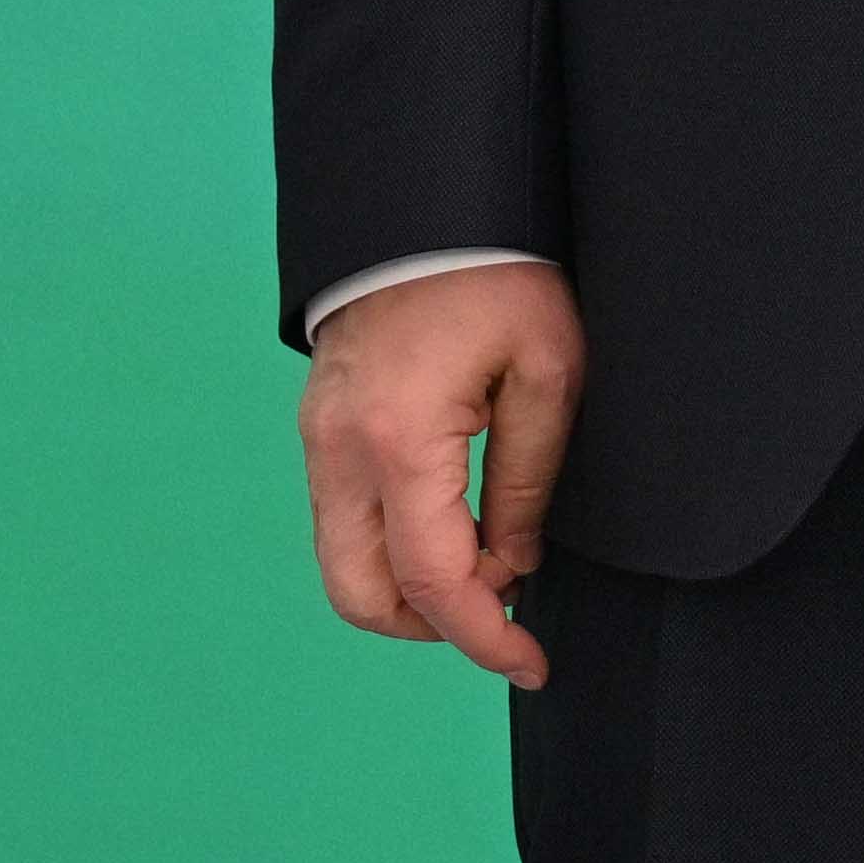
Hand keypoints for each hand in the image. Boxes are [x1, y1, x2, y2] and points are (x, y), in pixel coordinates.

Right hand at [299, 261, 584, 690]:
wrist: (424, 198)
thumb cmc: (495, 274)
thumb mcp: (545, 374)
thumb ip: (528, 484)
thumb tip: (513, 564)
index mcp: (399, 441)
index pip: (433, 583)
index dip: (486, 639)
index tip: (532, 664)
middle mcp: (340, 449)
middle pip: (360, 596)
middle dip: (433, 626)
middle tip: (502, 611)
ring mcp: (318, 436)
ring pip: (342, 564)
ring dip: (409, 589)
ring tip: (485, 560)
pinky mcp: (319, 424)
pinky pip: (342, 518)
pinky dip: (391, 546)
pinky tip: (452, 522)